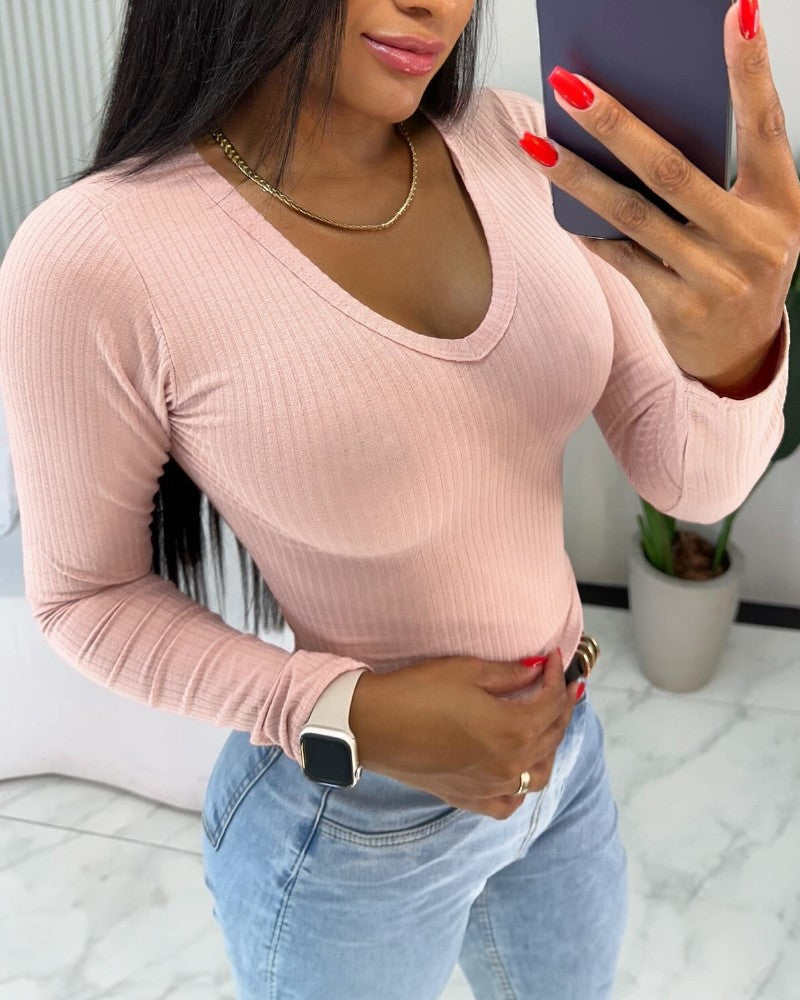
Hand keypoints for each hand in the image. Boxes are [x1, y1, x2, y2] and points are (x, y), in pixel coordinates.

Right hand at [349, 647, 580, 819]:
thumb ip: (509, 674)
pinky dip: (520, 787)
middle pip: (552, 737)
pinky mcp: (470, 798)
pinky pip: (509, 802)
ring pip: (538, 775)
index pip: (552, 704)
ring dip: (547, 748)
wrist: (374, 725)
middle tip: (556, 687)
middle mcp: (510, 765)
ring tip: (542, 725)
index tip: (551, 660)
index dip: (556, 678)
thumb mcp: (468, 671)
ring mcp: (491, 787)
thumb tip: (535, 669)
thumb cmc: (418, 692)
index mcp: (515, 731)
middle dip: (559, 707)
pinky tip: (516, 770)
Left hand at [519, 2, 799, 395]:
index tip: (734, 13)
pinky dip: (590, 231)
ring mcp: (714, 277)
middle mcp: (753, 239)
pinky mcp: (678, 308)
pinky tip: (562, 207)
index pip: (766, 126)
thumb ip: (720, 177)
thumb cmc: (743, 267)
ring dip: (578, 176)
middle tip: (569, 85)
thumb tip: (640, 125)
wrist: (742, 353)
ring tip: (537, 143)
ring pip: (633, 215)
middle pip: (673, 170)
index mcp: (781, 202)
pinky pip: (621, 258)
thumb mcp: (754, 219)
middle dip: (616, 123)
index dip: (752, 70)